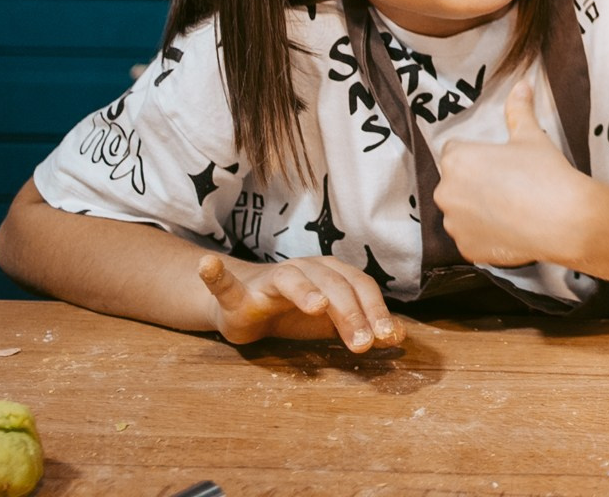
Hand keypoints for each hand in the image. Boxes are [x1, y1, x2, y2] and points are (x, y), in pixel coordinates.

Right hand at [196, 251, 400, 352]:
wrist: (249, 308)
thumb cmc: (296, 313)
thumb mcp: (332, 322)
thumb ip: (364, 325)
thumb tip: (399, 337)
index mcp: (331, 273)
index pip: (359, 286)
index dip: (375, 310)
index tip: (386, 338)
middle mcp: (304, 269)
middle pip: (332, 284)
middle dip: (350, 312)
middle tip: (363, 342)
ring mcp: (270, 279)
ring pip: (289, 279)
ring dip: (305, 291)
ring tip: (318, 306)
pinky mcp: (237, 294)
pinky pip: (224, 282)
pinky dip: (216, 274)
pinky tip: (209, 265)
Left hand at [433, 80, 592, 269]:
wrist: (563, 220)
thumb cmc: (544, 173)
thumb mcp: (531, 136)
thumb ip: (519, 110)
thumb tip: (521, 84)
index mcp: (457, 160)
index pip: (454, 151)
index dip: (476, 155)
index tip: (497, 162)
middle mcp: (446, 192)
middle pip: (454, 183)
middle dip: (473, 183)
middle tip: (507, 185)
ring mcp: (455, 224)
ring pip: (461, 212)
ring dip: (476, 210)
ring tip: (509, 208)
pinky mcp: (466, 250)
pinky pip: (470, 237)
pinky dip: (485, 234)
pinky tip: (509, 228)